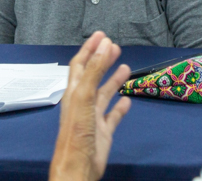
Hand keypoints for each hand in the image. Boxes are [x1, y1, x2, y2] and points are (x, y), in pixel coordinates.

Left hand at [49, 32, 131, 180]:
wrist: (78, 166)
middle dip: (102, 59)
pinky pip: (113, 116)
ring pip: (104, 93)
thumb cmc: (77, 132)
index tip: (101, 35)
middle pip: (93, 75)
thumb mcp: (84, 96)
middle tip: (114, 46)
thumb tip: (104, 46)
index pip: (81, 64)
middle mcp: (82, 101)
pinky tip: (127, 101)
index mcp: (74, 91)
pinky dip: (120, 107)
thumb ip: (94, 71)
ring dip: (113, 79)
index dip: (89, 48)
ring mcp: (93, 116)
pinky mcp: (103, 131)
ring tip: (125, 66)